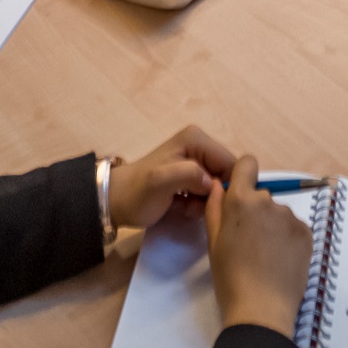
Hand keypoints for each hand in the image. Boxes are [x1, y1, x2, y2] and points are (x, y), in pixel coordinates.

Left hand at [108, 125, 234, 230]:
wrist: (116, 202)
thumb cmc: (138, 193)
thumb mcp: (160, 182)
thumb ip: (187, 175)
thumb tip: (212, 181)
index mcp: (197, 139)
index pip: (231, 163)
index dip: (226, 185)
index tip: (211, 203)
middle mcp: (200, 146)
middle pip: (225, 175)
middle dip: (213, 195)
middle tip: (192, 207)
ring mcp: (196, 161)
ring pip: (217, 186)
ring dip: (205, 202)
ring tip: (185, 207)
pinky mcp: (192, 175)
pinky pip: (208, 192)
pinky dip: (198, 204)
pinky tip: (182, 207)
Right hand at [206, 154, 312, 337]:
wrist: (261, 309)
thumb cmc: (230, 278)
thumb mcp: (213, 243)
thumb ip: (215, 208)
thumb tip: (218, 185)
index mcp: (241, 200)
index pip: (247, 164)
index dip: (243, 177)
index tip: (240, 198)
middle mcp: (269, 201)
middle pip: (261, 196)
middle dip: (255, 211)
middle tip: (248, 243)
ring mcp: (291, 217)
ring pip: (278, 214)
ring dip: (272, 227)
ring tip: (265, 257)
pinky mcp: (307, 233)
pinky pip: (294, 228)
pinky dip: (287, 239)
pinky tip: (280, 261)